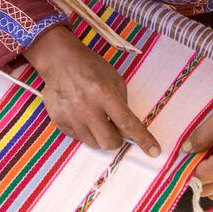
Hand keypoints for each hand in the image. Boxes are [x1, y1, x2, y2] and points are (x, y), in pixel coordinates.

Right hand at [24, 26, 160, 155]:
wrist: (60, 60)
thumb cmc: (91, 66)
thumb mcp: (113, 78)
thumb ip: (122, 102)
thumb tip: (127, 128)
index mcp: (104, 92)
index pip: (127, 122)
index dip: (142, 138)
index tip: (154, 151)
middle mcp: (87, 107)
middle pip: (109, 141)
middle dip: (117, 140)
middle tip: (115, 128)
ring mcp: (71, 115)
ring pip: (93, 144)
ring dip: (100, 136)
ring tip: (96, 118)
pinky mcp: (58, 121)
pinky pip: (78, 138)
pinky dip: (85, 131)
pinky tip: (82, 114)